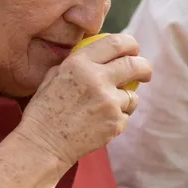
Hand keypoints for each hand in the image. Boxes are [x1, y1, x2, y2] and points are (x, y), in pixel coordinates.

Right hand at [17, 33, 151, 167]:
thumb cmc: (44, 110)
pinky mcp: (115, 122)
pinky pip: (125, 116)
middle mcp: (97, 79)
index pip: (116, 43)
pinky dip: (117, 119)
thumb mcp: (53, 76)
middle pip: (135, 65)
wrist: (43, 144)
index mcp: (80, 63)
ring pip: (133, 96)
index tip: (134, 49)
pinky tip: (100, 123)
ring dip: (126, 100)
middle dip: (144, 67)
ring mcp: (108, 102)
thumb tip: (98, 53)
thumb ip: (76, 63)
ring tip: (107, 108)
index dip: (130, 44)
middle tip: (144, 72)